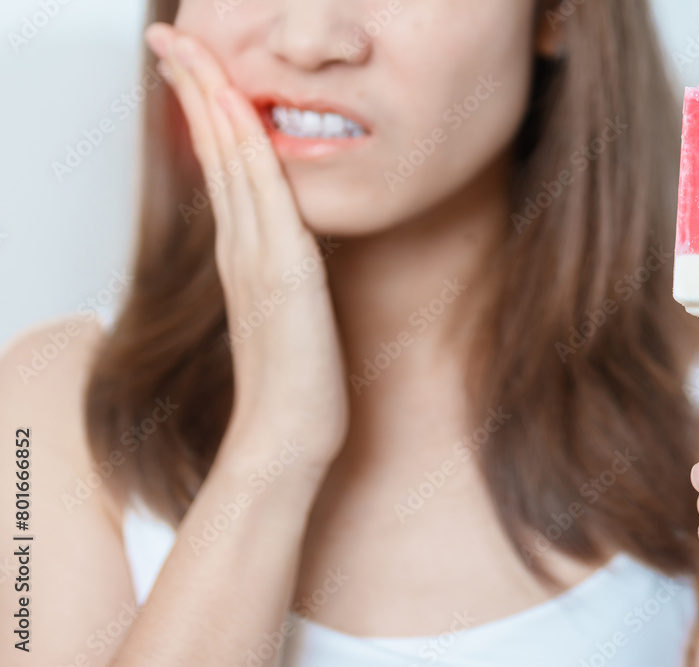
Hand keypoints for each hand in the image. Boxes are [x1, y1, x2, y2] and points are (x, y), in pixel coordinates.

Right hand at [144, 23, 349, 481]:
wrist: (288, 438)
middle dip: (196, 88)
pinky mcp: (283, 274)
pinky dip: (247, 148)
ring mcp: (257, 258)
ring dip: (212, 100)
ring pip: (232, 163)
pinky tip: (237, 111)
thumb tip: (293, 247)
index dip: (206, 112)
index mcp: (244, 253)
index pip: (223, 166)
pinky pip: (263, 195)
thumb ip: (283, 274)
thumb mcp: (290, 314)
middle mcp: (243, 248)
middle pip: (216, 151)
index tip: (191, 68)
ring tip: (187, 51)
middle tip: (169, 38)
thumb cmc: (294, 385)